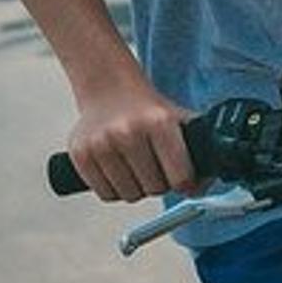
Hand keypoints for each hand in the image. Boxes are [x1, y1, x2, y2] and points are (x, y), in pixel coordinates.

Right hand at [65, 75, 199, 201]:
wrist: (108, 86)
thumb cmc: (145, 109)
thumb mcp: (178, 119)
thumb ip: (198, 151)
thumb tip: (200, 189)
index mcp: (159, 122)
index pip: (180, 178)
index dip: (182, 182)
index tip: (178, 175)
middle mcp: (129, 132)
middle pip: (154, 189)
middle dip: (157, 183)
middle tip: (153, 166)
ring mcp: (102, 143)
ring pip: (129, 195)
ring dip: (135, 188)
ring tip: (134, 166)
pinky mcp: (81, 154)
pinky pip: (105, 194)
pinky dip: (113, 189)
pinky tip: (116, 169)